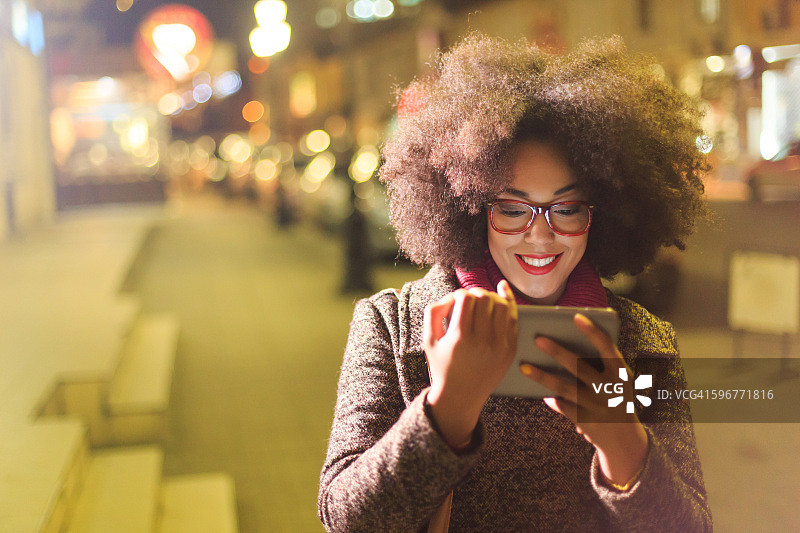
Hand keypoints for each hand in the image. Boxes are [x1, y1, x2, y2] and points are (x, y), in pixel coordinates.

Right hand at [423, 281, 516, 447]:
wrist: (461, 396)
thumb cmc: (442, 366)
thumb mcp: (429, 341)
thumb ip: (433, 313)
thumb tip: (451, 295)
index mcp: (459, 337)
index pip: (466, 298)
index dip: (460, 294)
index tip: (457, 301)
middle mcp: (481, 341)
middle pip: (485, 299)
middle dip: (477, 293)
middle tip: (471, 299)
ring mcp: (499, 346)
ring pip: (502, 306)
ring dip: (492, 298)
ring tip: (484, 301)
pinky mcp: (509, 350)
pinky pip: (513, 320)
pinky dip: (508, 305)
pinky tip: (502, 294)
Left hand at [520, 313, 647, 485]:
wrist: (625, 439)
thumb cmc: (615, 397)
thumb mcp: (616, 380)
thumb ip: (599, 364)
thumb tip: (563, 344)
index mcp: (621, 373)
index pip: (607, 347)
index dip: (592, 331)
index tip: (576, 317)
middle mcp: (610, 388)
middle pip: (579, 367)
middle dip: (557, 352)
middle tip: (537, 339)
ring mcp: (596, 405)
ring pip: (564, 388)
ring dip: (542, 376)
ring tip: (523, 366)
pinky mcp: (584, 420)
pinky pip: (561, 405)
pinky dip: (549, 397)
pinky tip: (538, 390)